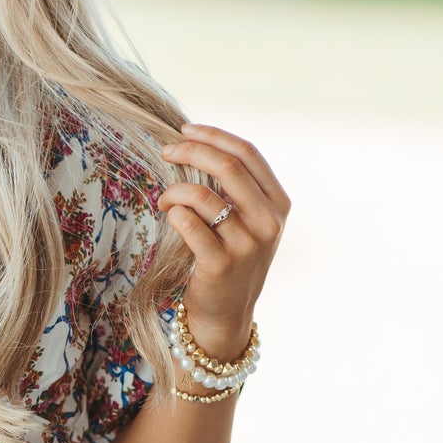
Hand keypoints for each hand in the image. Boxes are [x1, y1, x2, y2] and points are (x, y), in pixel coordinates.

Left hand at [158, 122, 289, 358]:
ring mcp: (247, 244)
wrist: (226, 313)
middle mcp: (268, 222)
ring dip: (174, 190)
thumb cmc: (230, 258)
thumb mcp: (247, 221)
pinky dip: (173, 213)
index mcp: (278, 203)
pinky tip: (169, 216)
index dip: (213, 135)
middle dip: (190, 152)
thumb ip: (235, 187)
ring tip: (164, 200)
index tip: (185, 129)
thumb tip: (198, 144)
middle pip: (227, 166)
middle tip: (166, 151)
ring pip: (202, 196)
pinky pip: (189, 224)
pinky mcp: (222, 264)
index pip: (248, 153)